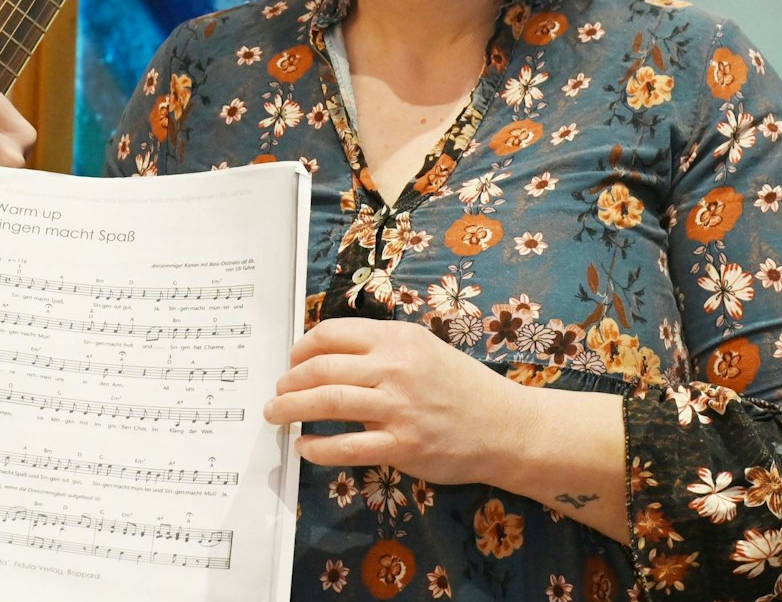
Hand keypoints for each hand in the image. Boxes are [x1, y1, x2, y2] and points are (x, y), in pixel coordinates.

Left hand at [264, 317, 519, 486]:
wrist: (506, 427)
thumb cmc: (463, 387)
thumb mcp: (424, 350)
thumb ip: (381, 350)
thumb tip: (328, 356)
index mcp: (398, 338)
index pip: (332, 333)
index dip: (302, 348)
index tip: (292, 361)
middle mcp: (395, 368)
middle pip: (321, 368)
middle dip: (288, 380)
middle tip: (276, 392)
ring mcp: (398, 408)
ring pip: (327, 403)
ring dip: (291, 409)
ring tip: (275, 415)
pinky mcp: (402, 446)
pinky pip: (347, 447)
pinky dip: (317, 447)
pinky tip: (305, 447)